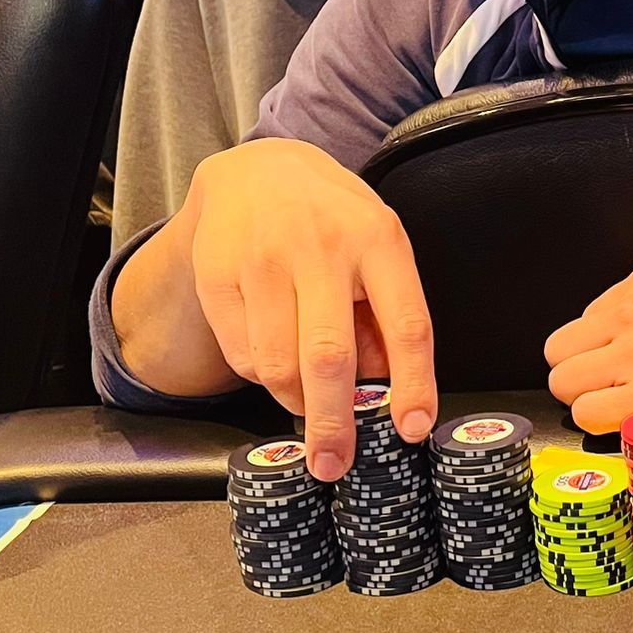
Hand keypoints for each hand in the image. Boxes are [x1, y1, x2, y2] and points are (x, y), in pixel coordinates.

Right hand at [186, 139, 435, 476]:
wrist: (257, 169)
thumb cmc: (332, 219)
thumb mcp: (377, 248)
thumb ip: (386, 315)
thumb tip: (388, 388)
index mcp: (378, 240)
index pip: (407, 325)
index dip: (414, 385)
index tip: (414, 430)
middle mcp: (321, 247)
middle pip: (329, 356)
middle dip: (334, 423)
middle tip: (335, 464)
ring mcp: (264, 259)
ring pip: (278, 364)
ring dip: (295, 401)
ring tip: (305, 401)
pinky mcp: (217, 274)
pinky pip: (243, 355)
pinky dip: (262, 374)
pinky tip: (274, 356)